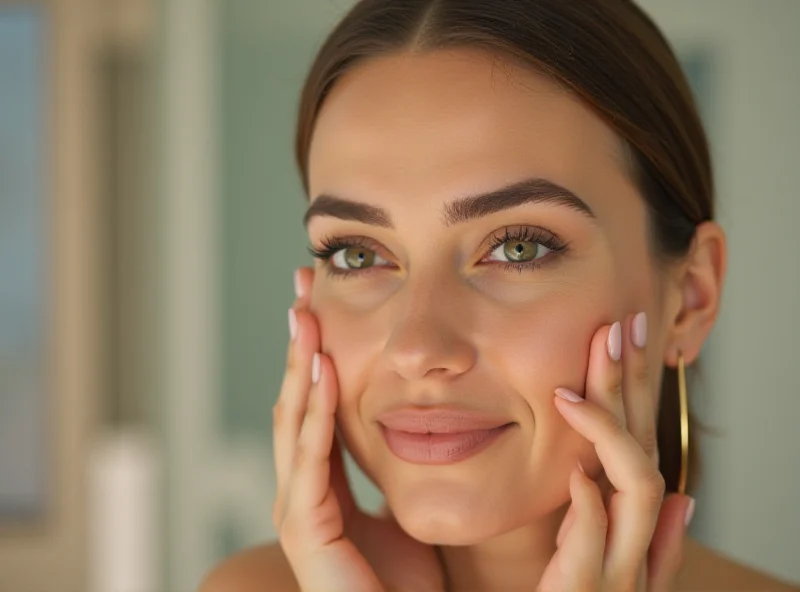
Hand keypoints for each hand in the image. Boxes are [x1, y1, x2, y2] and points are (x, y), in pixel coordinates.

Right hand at [272, 267, 445, 591]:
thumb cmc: (408, 579)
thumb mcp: (400, 502)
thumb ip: (396, 464)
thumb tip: (417, 420)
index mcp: (323, 482)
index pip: (313, 405)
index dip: (315, 356)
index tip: (320, 305)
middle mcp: (302, 489)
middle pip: (295, 402)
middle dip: (300, 346)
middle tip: (303, 290)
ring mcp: (298, 509)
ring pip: (294, 422)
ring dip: (301, 367)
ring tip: (306, 315)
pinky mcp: (306, 529)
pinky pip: (311, 461)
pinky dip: (315, 415)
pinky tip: (322, 374)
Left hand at [540, 314, 694, 591]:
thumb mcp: (595, 565)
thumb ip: (641, 536)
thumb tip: (683, 498)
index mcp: (632, 528)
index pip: (640, 444)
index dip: (635, 389)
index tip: (623, 334)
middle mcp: (637, 546)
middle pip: (644, 451)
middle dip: (634, 389)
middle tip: (619, 328)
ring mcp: (620, 574)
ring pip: (637, 491)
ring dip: (612, 434)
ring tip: (574, 392)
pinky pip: (594, 553)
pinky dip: (590, 513)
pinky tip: (577, 476)